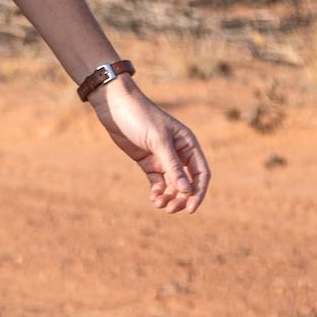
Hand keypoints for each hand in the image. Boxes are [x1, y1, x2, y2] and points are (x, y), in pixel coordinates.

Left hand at [91, 77, 209, 213]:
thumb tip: (186, 190)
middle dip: (181, 197)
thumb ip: (172, 166)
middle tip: (170, 210)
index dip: (198, 192)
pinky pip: (157, 182)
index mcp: (188, 145)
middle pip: (186, 182)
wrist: (116, 107)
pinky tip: (153, 199)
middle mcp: (179, 153)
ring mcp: (162, 158)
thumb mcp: (158, 141)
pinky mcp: (147, 161)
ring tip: (159, 205)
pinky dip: (157, 192)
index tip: (191, 208)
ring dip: (168, 197)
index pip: (201, 173)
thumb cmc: (141, 117)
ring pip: (171, 184)